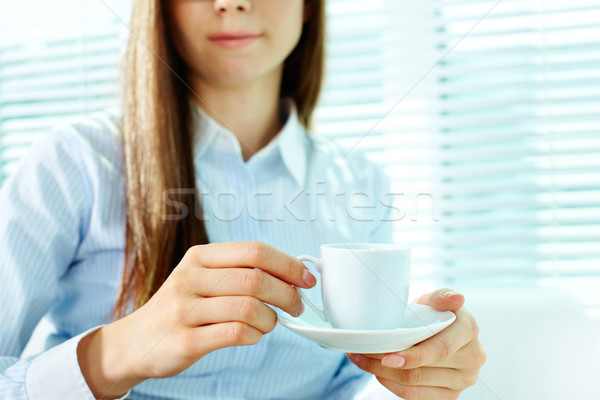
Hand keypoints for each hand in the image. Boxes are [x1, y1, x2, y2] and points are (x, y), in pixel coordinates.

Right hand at [77, 241, 315, 398]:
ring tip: (269, 323)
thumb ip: (239, 272)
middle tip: (297, 307)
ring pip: (249, 308)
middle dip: (288, 294)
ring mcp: (185, 309)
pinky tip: (252, 335)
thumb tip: (292, 276)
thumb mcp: (201, 278)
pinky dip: (254, 336)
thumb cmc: (181, 307)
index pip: (255, 251)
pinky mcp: (185, 340)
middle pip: (256, 279)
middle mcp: (190, 278)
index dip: (288, 264)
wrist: (135, 342)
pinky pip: (235, 334)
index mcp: (200, 256)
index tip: (306, 278)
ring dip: (271, 319)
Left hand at [346, 289, 485, 399]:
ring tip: (361, 359)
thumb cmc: (433, 312)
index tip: (387, 356)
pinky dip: (391, 384)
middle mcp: (473, 358)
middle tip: (361, 353)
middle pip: (422, 370)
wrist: (438, 330)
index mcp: (469, 329)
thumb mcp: (434, 298)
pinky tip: (377, 371)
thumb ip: (441, 296)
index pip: (440, 350)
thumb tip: (455, 299)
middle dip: (385, 363)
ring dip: (382, 373)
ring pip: (414, 384)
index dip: (413, 356)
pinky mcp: (451, 395)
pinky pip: (415, 396)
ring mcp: (463, 380)